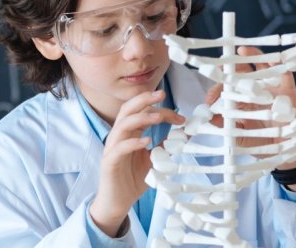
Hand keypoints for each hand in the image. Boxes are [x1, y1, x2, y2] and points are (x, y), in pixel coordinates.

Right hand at [89, 90, 184, 235]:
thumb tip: (185, 135)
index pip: (142, 112)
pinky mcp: (109, 162)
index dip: (161, 110)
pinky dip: (132, 142)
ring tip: (158, 117)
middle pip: (127, 109)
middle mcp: (119, 136)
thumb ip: (165, 146)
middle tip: (161, 94)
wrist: (118, 201)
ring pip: (122, 125)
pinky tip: (146, 141)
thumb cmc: (133, 178)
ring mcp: (112, 148)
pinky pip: (119, 148)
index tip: (181, 118)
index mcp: (129, 133)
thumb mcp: (154, 159)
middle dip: (144, 99)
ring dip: (141, 118)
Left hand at [204, 46, 295, 168]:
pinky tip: (268, 57)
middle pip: (242, 72)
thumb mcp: (238, 136)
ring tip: (241, 51)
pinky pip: (283, 72)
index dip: (218, 89)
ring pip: (261, 67)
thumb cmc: (260, 141)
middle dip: (232, 65)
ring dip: (252, 56)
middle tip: (222, 63)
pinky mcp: (287, 89)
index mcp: (241, 99)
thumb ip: (224, 127)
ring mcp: (271, 88)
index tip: (210, 99)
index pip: (227, 87)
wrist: (285, 149)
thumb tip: (207, 118)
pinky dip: (277, 63)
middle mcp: (255, 90)